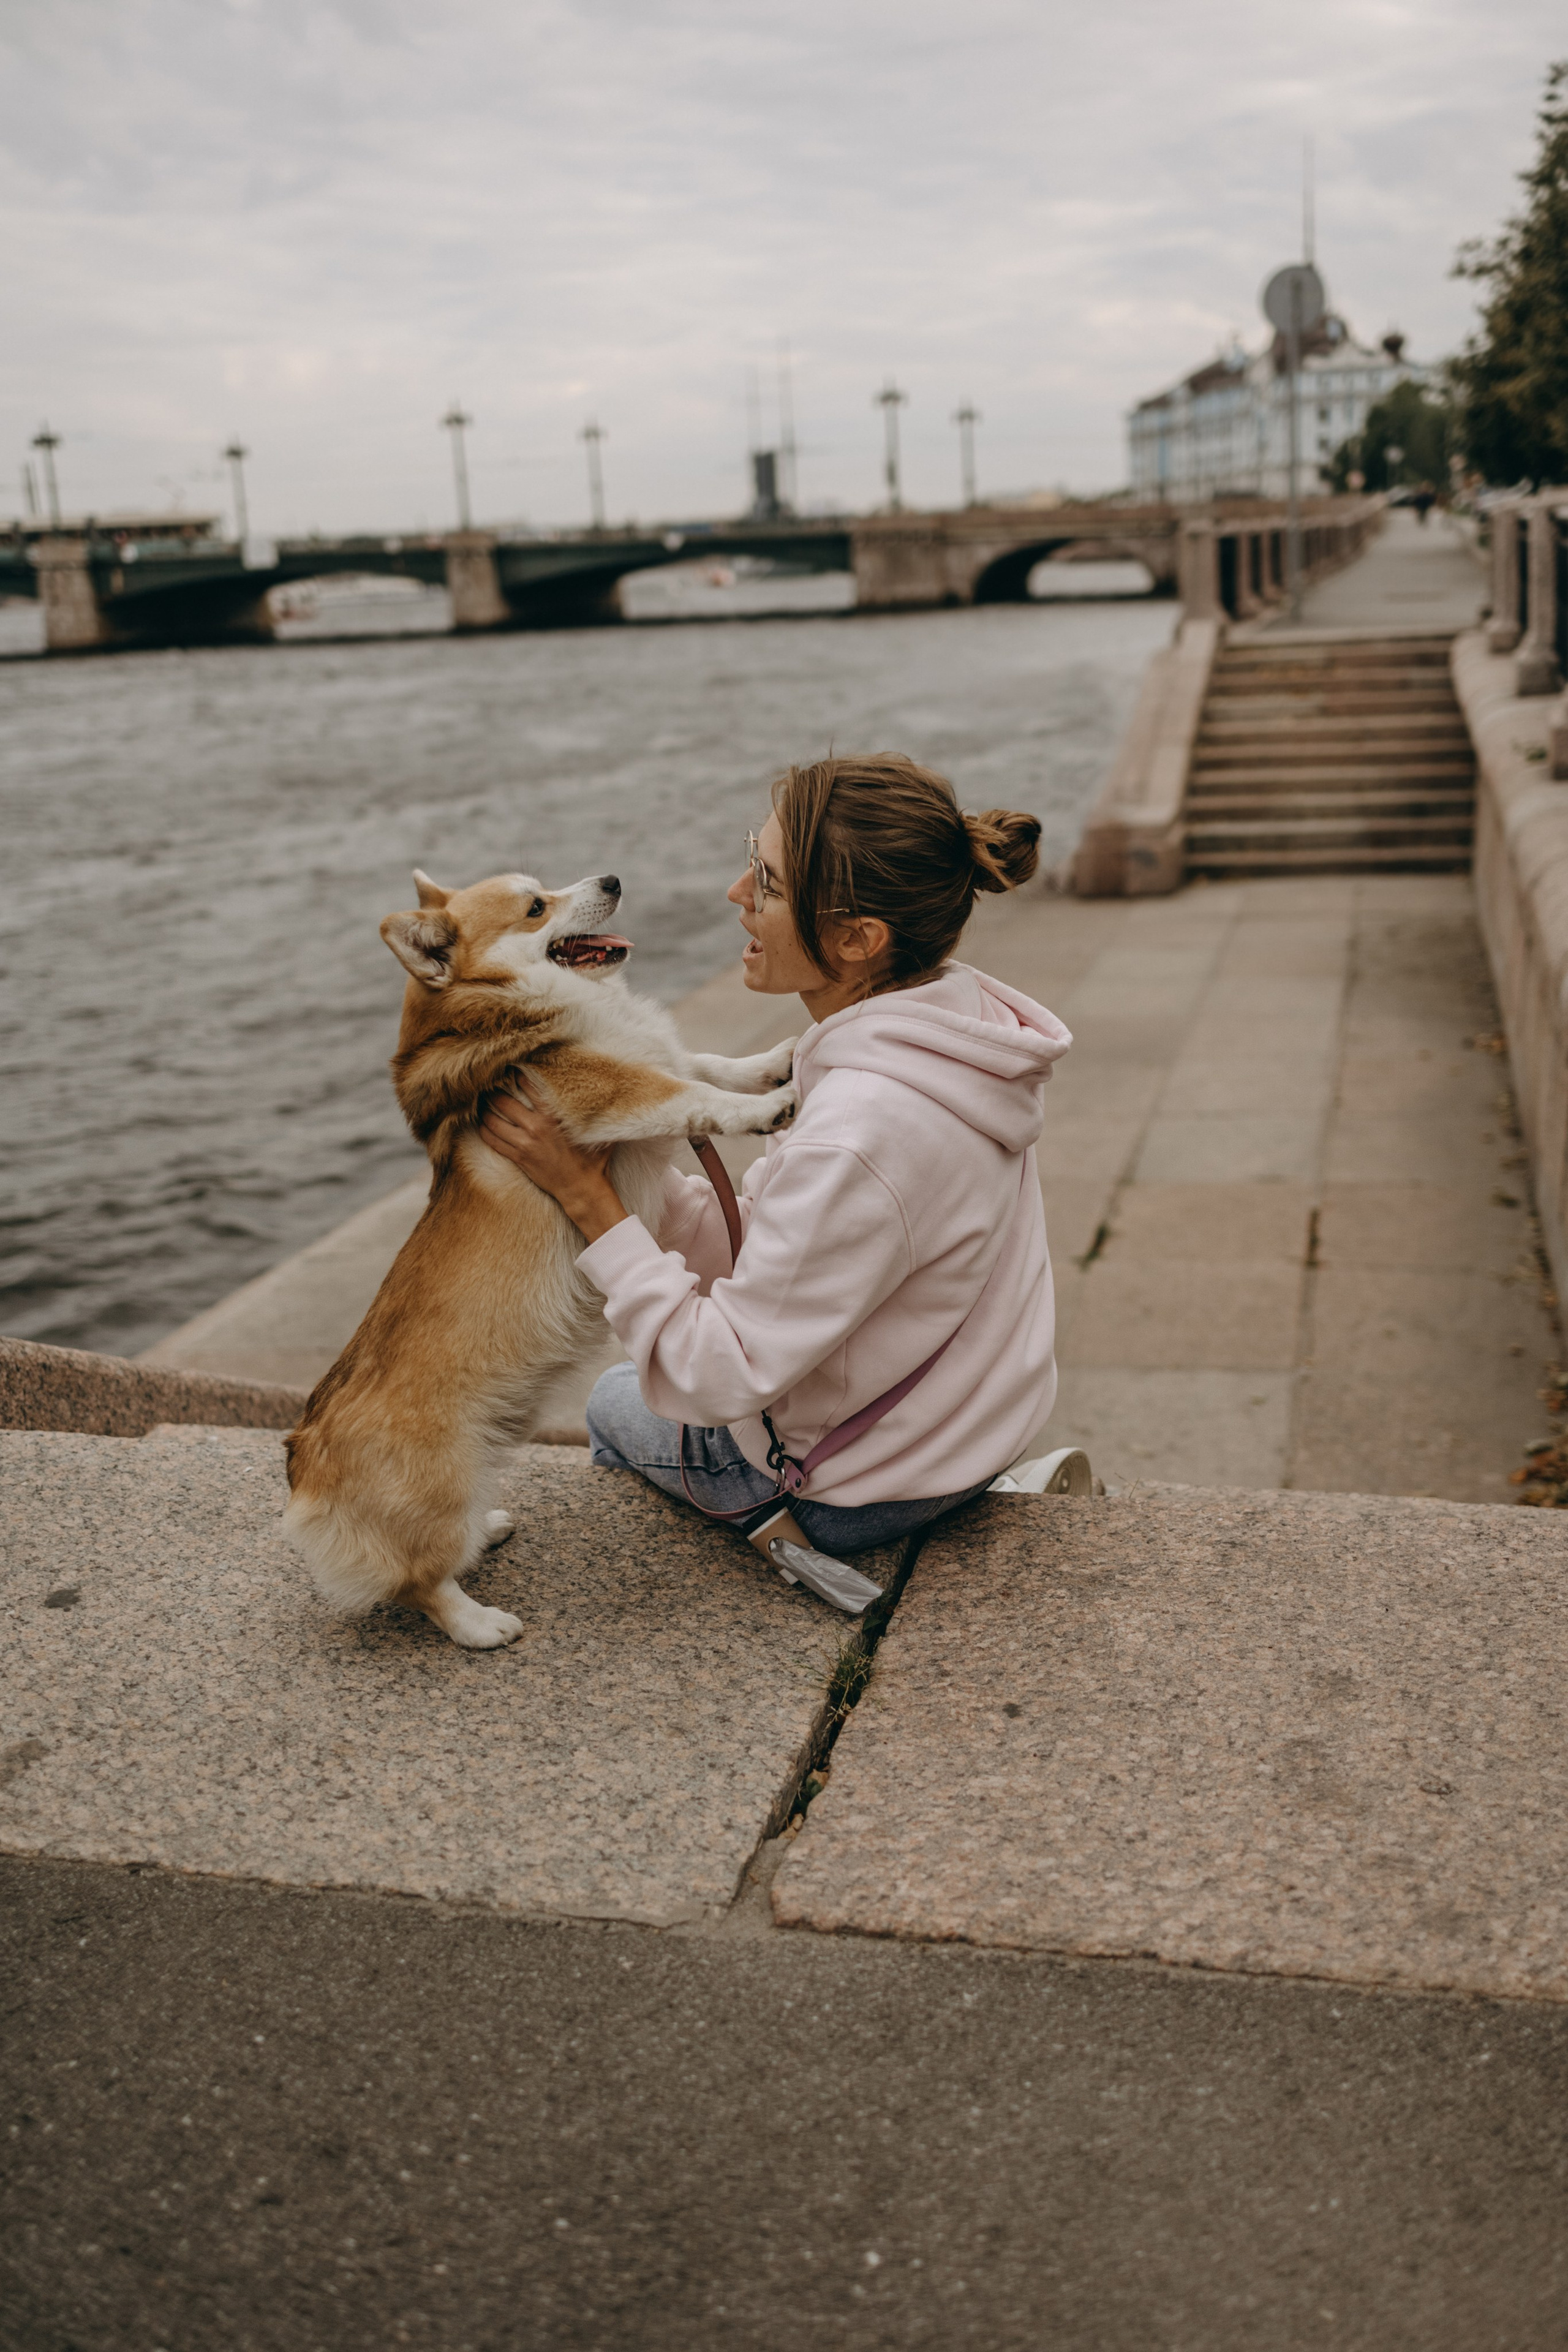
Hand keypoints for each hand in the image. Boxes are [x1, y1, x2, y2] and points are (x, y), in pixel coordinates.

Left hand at [478, 1077, 627, 1242]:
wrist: (581, 1189)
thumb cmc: (592, 1159)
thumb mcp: (596, 1131)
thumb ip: (597, 1111)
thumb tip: (608, 1091)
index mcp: (553, 1117)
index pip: (529, 1087)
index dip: (516, 1074)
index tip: (511, 1067)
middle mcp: (535, 1128)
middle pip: (502, 1102)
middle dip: (492, 1091)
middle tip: (487, 1083)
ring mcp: (523, 1144)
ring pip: (491, 1121)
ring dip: (483, 1110)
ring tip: (481, 1101)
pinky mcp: (517, 1158)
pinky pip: (491, 1140)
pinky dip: (483, 1129)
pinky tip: (482, 1122)